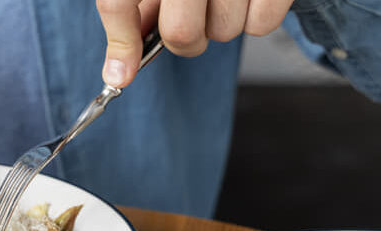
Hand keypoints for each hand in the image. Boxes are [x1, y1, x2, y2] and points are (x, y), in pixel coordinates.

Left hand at [97, 0, 293, 86]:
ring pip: (223, 32)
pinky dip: (254, 18)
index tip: (122, 74)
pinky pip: (260, 25)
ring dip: (221, 25)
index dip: (122, 46)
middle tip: (191, 19)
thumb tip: (122, 61)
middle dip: (184, 40)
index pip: (120, 4)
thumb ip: (137, 8)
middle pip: (181, 34)